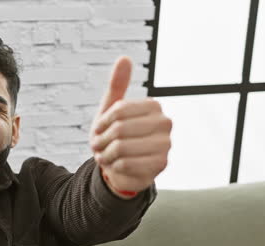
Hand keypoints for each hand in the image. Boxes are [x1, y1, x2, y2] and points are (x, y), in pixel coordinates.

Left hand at [88, 56, 170, 196]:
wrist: (123, 168)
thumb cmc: (116, 137)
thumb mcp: (111, 110)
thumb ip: (117, 84)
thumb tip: (124, 58)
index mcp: (154, 106)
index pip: (119, 110)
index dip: (102, 122)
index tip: (98, 130)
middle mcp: (165, 123)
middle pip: (119, 129)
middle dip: (102, 140)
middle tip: (99, 146)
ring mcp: (166, 144)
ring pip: (121, 147)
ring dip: (106, 154)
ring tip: (106, 156)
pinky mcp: (161, 164)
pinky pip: (127, 163)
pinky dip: (114, 166)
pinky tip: (115, 166)